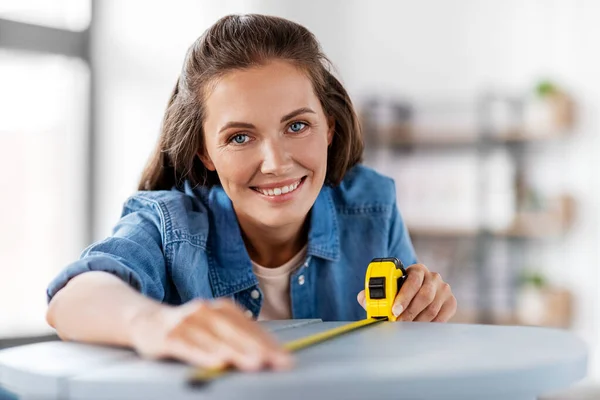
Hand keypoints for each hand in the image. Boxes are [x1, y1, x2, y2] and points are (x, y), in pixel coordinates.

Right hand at [129, 298, 291, 370]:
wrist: (145, 320)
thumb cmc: (186, 328)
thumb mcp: (212, 326)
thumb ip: (236, 335)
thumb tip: (267, 352)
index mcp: (219, 308)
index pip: (249, 326)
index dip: (268, 342)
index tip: (284, 357)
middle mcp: (204, 311)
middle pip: (235, 332)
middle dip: (258, 348)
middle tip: (275, 362)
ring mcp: (185, 322)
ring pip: (214, 339)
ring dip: (236, 352)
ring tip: (254, 363)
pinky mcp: (167, 336)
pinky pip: (188, 346)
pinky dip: (203, 354)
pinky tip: (217, 362)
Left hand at [357, 263, 456, 321]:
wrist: (419, 294)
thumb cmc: (401, 292)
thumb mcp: (389, 290)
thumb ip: (374, 293)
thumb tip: (363, 298)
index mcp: (417, 270)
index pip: (413, 281)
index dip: (403, 296)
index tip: (394, 310)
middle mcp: (433, 277)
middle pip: (425, 296)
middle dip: (409, 312)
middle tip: (398, 323)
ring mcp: (444, 289)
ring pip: (432, 308)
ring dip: (417, 321)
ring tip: (406, 328)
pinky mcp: (451, 302)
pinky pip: (442, 316)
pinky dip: (430, 325)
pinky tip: (419, 328)